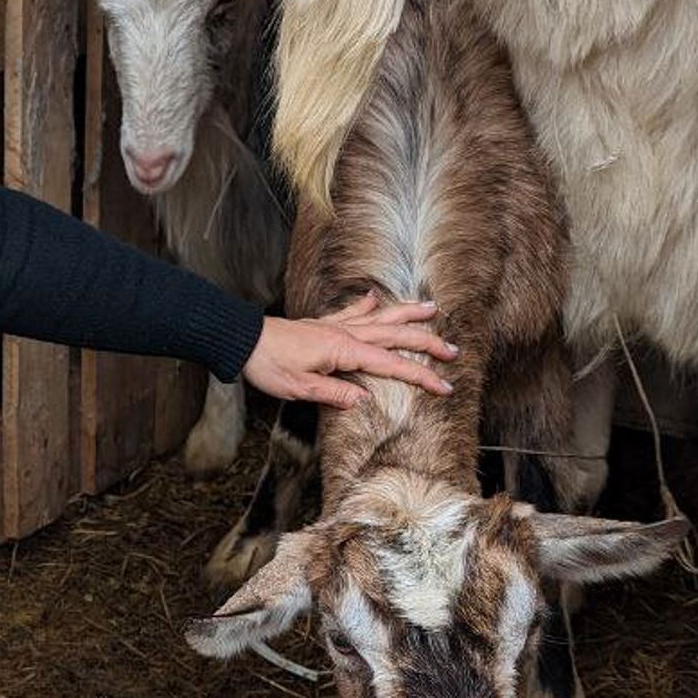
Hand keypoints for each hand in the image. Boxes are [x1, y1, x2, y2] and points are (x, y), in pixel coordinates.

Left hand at [242, 293, 457, 410]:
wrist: (244, 341)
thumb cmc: (268, 365)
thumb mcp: (299, 388)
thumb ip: (334, 394)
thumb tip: (364, 400)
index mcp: (344, 351)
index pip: (392, 365)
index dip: (420, 377)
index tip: (444, 388)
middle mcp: (345, 333)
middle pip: (395, 337)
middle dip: (427, 344)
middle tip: (454, 352)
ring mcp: (335, 326)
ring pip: (381, 317)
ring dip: (407, 314)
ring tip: (432, 308)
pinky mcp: (323, 324)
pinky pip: (352, 311)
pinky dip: (367, 304)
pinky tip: (376, 297)